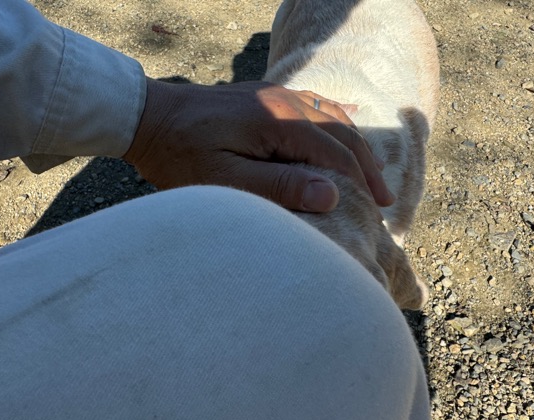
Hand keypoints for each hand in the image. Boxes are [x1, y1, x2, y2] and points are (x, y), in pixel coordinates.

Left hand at [123, 78, 393, 211]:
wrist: (148, 117)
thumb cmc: (181, 156)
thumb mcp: (226, 180)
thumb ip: (279, 186)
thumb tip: (333, 194)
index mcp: (280, 122)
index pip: (336, 154)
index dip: (360, 184)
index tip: (376, 211)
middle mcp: (285, 102)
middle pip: (342, 133)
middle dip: (366, 167)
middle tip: (385, 200)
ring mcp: (276, 95)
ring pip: (332, 118)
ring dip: (355, 148)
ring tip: (372, 176)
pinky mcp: (266, 97)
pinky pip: (315, 107)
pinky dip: (336, 125)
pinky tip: (345, 133)